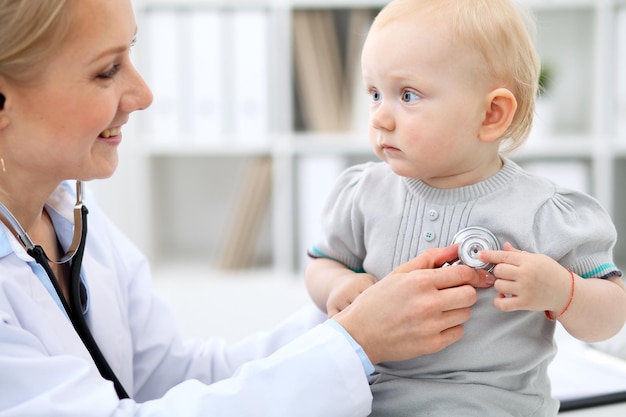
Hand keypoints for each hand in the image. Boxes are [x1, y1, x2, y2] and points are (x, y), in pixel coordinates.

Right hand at [333, 245, 487, 363]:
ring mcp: (431, 326)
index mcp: (419, 281)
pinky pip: (458, 332)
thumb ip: (430, 258)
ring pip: (466, 314)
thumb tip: (456, 248)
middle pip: (470, 295)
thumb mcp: (399, 273)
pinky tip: (435, 323)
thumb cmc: (377, 301)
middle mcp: (428, 303)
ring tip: (439, 308)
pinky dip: (450, 327)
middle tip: (452, 292)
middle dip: (465, 291)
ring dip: (457, 309)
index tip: (468, 276)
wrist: (359, 334)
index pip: (463, 273)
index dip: (469, 273)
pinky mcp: (432, 345)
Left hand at [478, 242, 572, 312]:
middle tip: (506, 275)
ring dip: (500, 286)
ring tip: (509, 286)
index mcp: (528, 261)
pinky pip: (502, 304)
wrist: (567, 292)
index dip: (489, 255)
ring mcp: (525, 289)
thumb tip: (504, 246)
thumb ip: (519, 254)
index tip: (480, 255)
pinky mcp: (525, 303)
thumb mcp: (538, 258)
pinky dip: (498, 301)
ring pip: (498, 285)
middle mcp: (526, 274)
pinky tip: (503, 297)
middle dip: (499, 272)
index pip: (504, 256)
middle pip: (498, 271)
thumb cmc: (551, 273)